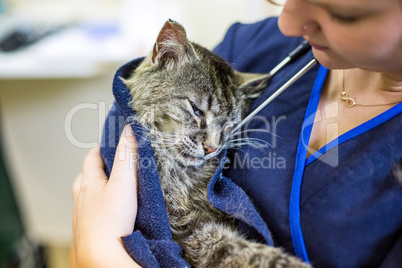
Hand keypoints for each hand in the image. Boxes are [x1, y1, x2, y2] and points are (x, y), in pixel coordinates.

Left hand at [71, 125, 139, 267]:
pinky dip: (97, 209)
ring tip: (108, 191)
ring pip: (85, 197)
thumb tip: (128, 130)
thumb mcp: (124, 182)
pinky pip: (90, 214)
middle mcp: (82, 198)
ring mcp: (82, 216)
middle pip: (84, 178)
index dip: (100, 149)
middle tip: (109, 166)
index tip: (108, 144)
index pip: (91, 158)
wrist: (101, 253)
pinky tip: (108, 215)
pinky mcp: (87, 231)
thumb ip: (127, 156)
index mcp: (89, 183)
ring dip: (94, 191)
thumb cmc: (111, 221)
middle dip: (95, 170)